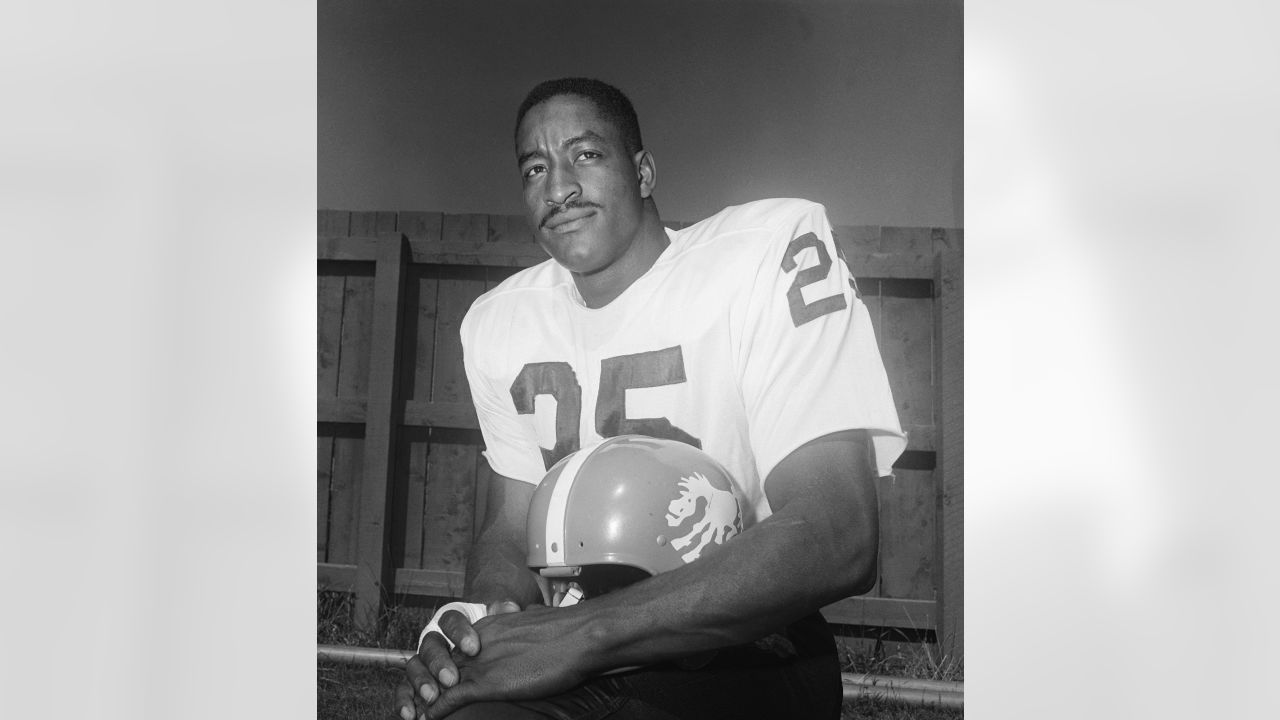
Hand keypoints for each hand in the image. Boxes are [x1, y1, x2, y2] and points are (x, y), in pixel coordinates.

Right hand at [395, 600, 519, 719]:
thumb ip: (502, 614)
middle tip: (451, 679)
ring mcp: (423, 661)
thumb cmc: (490, 641)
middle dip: (439, 662)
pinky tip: (410, 713)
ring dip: (421, 681)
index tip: (473, 648)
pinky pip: (404, 689)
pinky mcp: (416, 682)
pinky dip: (404, 700)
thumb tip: (510, 607)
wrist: (480, 657)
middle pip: (430, 644)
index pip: (450, 620)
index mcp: (453, 622)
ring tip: (431, 697)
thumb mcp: (496, 626)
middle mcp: (435, 640)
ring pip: (414, 666)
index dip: (459, 633)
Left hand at [421, 604, 592, 719]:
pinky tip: (426, 719)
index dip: (440, 660)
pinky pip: (448, 698)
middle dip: (423, 678)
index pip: (453, 643)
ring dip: (423, 697)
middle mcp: (478, 640)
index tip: (440, 676)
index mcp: (490, 626)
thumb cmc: (568, 631)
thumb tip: (527, 620)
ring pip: (436, 680)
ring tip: (415, 711)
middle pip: (436, 658)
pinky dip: (434, 711)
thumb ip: (523, 625)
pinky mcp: (486, 682)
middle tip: (417, 696)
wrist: (580, 635)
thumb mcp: (536, 621)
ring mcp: (480, 661)